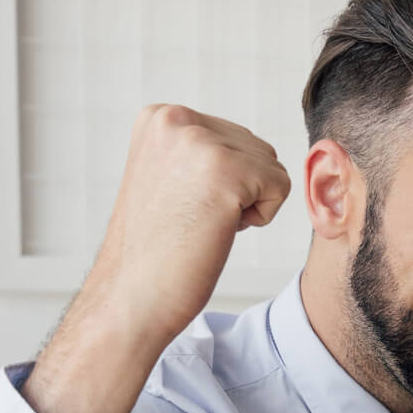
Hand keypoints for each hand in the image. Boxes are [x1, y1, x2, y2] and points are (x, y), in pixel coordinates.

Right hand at [85, 104, 291, 347]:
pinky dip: (260, 217)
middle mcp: (177, 118)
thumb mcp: (168, 176)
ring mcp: (200, 141)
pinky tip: (218, 229)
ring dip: (247, 204)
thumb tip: (250, 148)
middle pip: (255, 148)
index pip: (231, 137)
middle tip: (192, 219)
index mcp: (160, 116)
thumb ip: (197, 151)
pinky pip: (281, 186)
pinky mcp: (228, 170)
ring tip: (201, 223)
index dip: (220, 182)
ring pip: (270, 167)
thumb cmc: (154, 250)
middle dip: (237, 191)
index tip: (181, 206)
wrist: (131, 296)